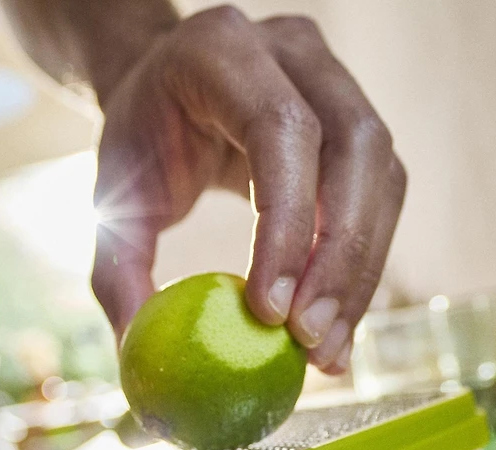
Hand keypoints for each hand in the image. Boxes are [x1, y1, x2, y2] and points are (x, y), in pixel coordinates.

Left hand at [91, 6, 405, 373]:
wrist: (169, 92)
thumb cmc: (142, 144)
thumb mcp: (112, 201)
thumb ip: (119, 274)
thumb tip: (143, 352)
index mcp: (224, 50)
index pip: (282, 132)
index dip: (288, 224)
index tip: (269, 312)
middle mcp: (296, 52)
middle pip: (355, 151)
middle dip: (339, 260)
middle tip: (310, 341)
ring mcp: (339, 83)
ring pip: (383, 180)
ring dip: (360, 275)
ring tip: (327, 350)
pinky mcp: (361, 127)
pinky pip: (383, 201)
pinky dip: (363, 270)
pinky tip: (337, 325)